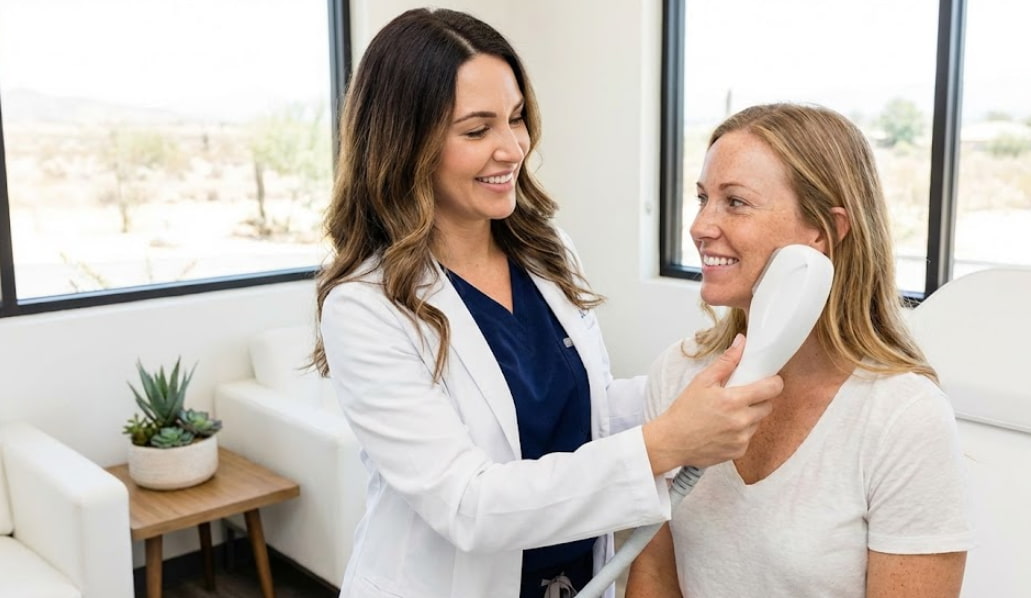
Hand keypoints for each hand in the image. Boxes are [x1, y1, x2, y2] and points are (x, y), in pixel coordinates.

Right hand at [643, 334, 781, 473]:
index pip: (772, 388)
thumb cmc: (684, 411)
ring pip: (758, 422)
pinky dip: (740, 432)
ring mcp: (742, 438)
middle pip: (768, 406)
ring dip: (749, 416)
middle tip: (741, 396)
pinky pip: (749, 437)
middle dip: (759, 399)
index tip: (768, 380)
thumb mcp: (702, 381)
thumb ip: (726, 362)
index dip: (774, 382)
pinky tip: (723, 429)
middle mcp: (742, 421)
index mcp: (734, 400)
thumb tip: (741, 342)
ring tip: (728, 414)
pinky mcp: (739, 451)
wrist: (672, 442)